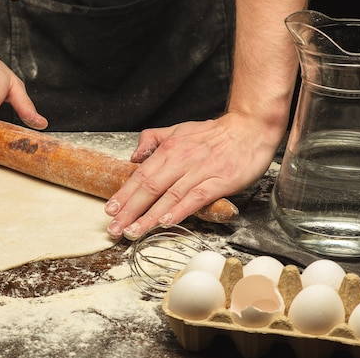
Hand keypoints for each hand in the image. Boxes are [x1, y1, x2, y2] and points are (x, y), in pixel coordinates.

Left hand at [105, 112, 281, 239]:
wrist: (249, 128)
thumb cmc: (213, 133)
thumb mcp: (178, 130)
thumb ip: (153, 140)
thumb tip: (134, 157)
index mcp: (169, 149)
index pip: (140, 176)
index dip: (124, 194)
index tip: (110, 210)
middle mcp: (181, 160)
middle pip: (149, 188)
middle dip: (129, 210)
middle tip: (115, 228)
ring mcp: (200, 171)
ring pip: (169, 196)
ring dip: (149, 216)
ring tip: (133, 231)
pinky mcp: (220, 181)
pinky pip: (196, 197)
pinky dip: (180, 210)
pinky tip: (167, 222)